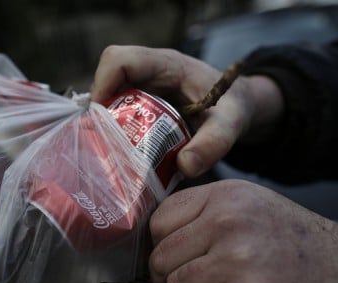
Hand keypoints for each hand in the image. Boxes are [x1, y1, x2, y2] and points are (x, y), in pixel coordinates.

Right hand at [90, 45, 283, 176]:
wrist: (239, 106)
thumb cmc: (234, 106)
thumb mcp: (231, 123)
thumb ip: (214, 143)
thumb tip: (185, 166)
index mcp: (166, 64)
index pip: (120, 60)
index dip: (102, 84)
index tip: (100, 119)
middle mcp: (148, 72)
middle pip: (106, 80)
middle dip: (98, 111)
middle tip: (102, 143)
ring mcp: (141, 87)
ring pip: (107, 97)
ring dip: (103, 123)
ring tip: (108, 151)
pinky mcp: (140, 103)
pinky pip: (116, 111)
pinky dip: (113, 131)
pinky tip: (120, 153)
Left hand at [148, 179, 337, 282]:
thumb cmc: (293, 249)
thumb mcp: (249, 207)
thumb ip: (202, 216)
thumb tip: (154, 242)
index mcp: (225, 196)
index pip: (159, 221)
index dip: (163, 247)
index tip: (180, 260)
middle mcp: (229, 221)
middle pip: (161, 258)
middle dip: (175, 278)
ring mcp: (238, 260)